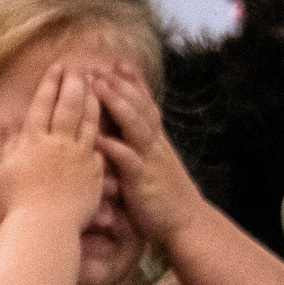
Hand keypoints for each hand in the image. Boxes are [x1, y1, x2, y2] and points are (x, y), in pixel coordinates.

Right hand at [0, 61, 104, 223]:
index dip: (50, 83)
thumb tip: (7, 121)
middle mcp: (58, 143)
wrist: (43, 227)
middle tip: (81, 67)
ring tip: (98, 85)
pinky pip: (99, 145)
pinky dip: (103, 130)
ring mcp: (79, 155)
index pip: (42, 104)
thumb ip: (8, 143)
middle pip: (68, 105)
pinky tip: (108, 120)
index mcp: (33, 141)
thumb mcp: (5, 170)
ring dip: (94, 100)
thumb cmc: (17, 202)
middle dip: (74, 83)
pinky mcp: (95, 170)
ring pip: (89, 120)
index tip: (58, 66)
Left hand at [92, 60, 207, 243]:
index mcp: (154, 140)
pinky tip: (99, 138)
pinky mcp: (144, 181)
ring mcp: (150, 161)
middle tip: (100, 65)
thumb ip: (137, 145)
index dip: (132, 83)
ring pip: (135, 126)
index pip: (144, 104)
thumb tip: (120, 129)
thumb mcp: (150, 164)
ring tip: (98, 85)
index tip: (117, 62)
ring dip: (117, 103)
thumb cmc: (161, 195)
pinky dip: (115, 148)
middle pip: (138, 107)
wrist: (185, 222)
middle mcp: (154, 145)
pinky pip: (129, 162)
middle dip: (120, 84)